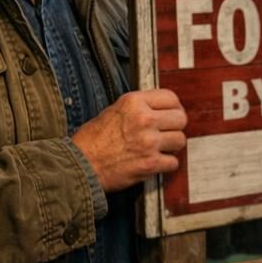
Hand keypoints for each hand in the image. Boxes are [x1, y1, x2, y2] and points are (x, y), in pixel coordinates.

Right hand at [71, 89, 186, 192]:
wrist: (80, 165)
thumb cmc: (92, 141)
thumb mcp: (113, 111)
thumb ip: (138, 108)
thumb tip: (160, 110)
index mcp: (134, 102)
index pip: (171, 97)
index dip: (174, 107)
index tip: (172, 114)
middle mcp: (144, 119)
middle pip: (180, 119)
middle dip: (175, 127)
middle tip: (167, 133)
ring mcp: (149, 142)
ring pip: (180, 140)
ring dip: (172, 147)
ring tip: (160, 149)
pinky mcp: (150, 163)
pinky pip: (173, 162)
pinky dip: (166, 165)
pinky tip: (155, 163)